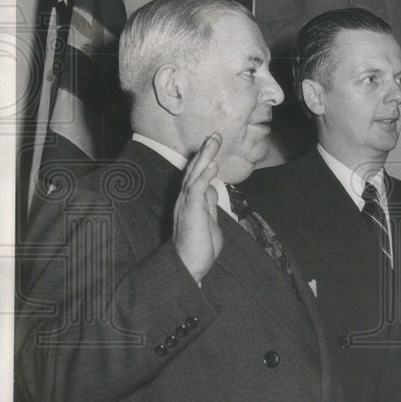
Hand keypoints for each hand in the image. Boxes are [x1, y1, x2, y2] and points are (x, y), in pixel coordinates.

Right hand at [173, 132, 222, 282]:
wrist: (190, 267)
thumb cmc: (199, 247)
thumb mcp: (209, 220)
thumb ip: (208, 203)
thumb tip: (213, 188)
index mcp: (191, 201)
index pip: (197, 175)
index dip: (204, 158)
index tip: (213, 143)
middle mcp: (185, 200)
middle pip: (194, 170)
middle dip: (205, 151)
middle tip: (215, 134)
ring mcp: (186, 205)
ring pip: (194, 175)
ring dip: (205, 157)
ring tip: (213, 141)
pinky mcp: (191, 213)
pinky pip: (196, 191)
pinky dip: (204, 177)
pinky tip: (212, 166)